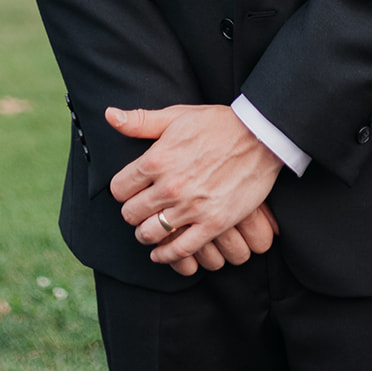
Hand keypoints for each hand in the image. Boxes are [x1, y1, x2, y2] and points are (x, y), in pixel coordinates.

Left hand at [106, 104, 282, 268]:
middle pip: (130, 214)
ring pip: (149, 234)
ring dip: (147, 233)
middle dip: (133, 212)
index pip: (118, 189)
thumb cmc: (219, 124)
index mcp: (158, 159)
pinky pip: (179, 251)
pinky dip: (166, 255)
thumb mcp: (178, 115)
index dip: (123, 190)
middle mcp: (170, 186)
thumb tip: (110, 115)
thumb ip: (141, 120)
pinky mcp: (213, 223)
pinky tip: (163, 251)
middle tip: (143, 209)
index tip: (132, 190)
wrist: (262, 136)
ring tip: (153, 227)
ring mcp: (192, 207)